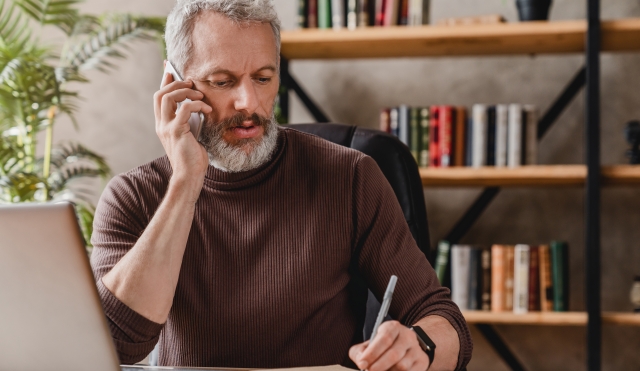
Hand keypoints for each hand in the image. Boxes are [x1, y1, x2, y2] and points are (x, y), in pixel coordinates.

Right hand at [154, 72, 211, 195]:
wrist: (190, 176)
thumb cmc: (193, 158)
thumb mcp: (190, 134)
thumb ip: (189, 120)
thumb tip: (198, 105)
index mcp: (163, 124)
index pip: (159, 97)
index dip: (164, 81)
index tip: (170, 68)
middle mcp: (161, 124)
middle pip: (160, 94)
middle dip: (176, 83)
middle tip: (192, 83)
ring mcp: (166, 128)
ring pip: (167, 97)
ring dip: (186, 91)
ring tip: (201, 95)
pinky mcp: (176, 132)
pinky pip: (185, 109)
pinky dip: (197, 104)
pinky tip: (208, 109)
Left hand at [350, 321, 429, 370]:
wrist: (406, 346)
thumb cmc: (383, 346)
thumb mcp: (370, 343)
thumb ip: (360, 351)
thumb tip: (361, 361)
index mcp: (393, 327)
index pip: (384, 339)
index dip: (372, 353)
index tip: (362, 364)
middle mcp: (407, 336)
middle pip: (394, 354)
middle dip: (379, 366)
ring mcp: (416, 349)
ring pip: (402, 366)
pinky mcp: (422, 361)